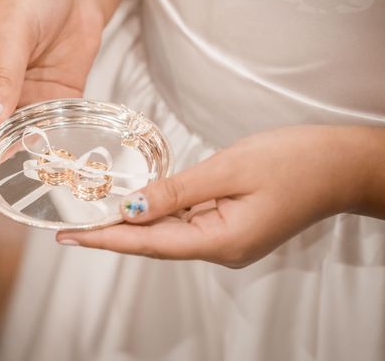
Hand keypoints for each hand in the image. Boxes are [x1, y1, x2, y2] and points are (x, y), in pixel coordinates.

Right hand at [0, 0, 104, 163]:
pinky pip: (54, 124)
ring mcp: (30, 93)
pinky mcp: (59, 95)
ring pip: (23, 132)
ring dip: (27, 152)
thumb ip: (4, 75)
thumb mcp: (14, 31)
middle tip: (6, 186)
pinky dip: (54, 139)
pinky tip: (59, 154)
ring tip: (35, 176)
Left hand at [57, 125, 383, 266]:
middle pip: (154, 242)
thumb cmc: (293, 162)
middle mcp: (220, 248)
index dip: (106, 238)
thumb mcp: (229, 170)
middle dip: (112, 233)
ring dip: (132, 223)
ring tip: (93, 215)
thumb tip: (133, 208)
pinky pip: (185, 221)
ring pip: (168, 233)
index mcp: (220, 241)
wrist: (341, 165)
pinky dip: (158, 213)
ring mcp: (226, 238)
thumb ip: (178, 191)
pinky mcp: (231, 224)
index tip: (70, 237)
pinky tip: (137, 205)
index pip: (148, 243)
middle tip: (70, 227)